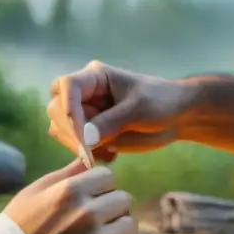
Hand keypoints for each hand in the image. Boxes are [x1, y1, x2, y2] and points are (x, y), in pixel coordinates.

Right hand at [5, 159, 136, 233]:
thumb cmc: (19, 229)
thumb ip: (69, 173)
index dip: (98, 188)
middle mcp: (89, 216)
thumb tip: (94, 155)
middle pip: (124, 200)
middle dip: (110, 208)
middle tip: (91, 224)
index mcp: (72, 192)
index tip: (86, 201)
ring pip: (130, 227)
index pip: (108, 177)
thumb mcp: (37, 191)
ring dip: (117, 232)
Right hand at [46, 60, 187, 162]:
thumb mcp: (138, 109)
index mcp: (95, 77)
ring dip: (78, 146)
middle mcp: (84, 93)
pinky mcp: (90, 132)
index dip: (68, 109)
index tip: (81, 134)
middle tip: (91, 151)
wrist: (176, 116)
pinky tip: (111, 156)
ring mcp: (85, 113)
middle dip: (71, 132)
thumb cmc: (161, 102)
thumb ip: (110, 122)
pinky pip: (75, 145)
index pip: (67, 86)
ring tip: (108, 152)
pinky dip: (88, 154)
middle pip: (56, 109)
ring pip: (60, 130)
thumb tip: (84, 139)